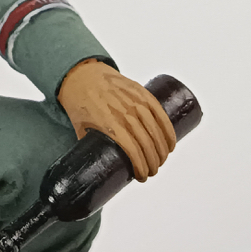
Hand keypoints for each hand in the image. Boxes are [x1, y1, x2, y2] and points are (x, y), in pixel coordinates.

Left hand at [57, 59, 175, 180]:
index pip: (132, 149)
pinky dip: (168, 130)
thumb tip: (96, 167)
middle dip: (153, 162)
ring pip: (156, 129)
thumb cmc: (79, 103)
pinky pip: (159, 113)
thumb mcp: (80, 127)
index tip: (142, 177)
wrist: (81, 74)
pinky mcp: (141, 92)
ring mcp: (134, 101)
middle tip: (152, 171)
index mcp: (108, 122)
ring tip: (161, 161)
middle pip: (147, 142)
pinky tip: (171, 143)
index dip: (140, 166)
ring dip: (163, 149)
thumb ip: (88, 146)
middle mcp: (124, 112)